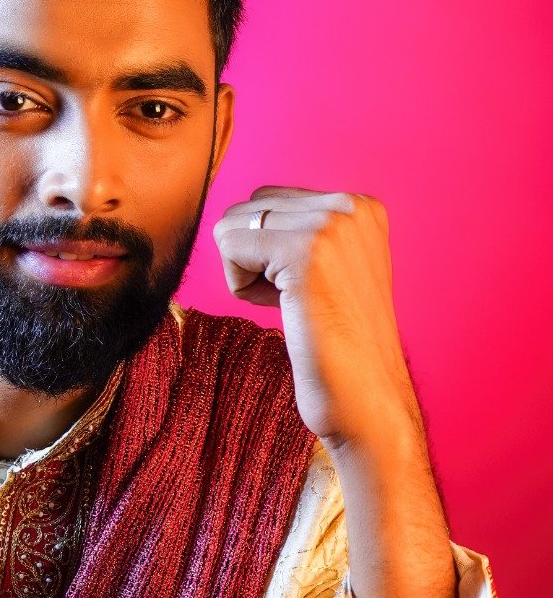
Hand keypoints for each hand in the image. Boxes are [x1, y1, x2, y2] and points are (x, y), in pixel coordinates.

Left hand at [211, 185, 420, 452]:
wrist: (366, 398)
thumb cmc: (337, 344)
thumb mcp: (328, 269)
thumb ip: (298, 232)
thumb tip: (238, 216)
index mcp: (361, 206)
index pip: (270, 200)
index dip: (269, 252)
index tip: (308, 290)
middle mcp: (351, 206)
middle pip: (248, 208)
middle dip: (254, 258)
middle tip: (296, 302)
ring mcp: (331, 225)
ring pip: (234, 224)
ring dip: (246, 272)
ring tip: (293, 306)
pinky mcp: (305, 251)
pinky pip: (230, 245)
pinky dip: (240, 285)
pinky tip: (281, 310)